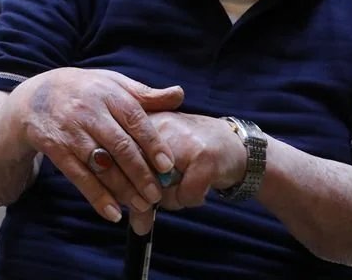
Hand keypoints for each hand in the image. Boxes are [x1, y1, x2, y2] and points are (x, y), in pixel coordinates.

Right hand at [6, 68, 184, 228]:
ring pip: (101, 165)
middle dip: (141, 173)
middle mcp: (88, 111)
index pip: (134, 119)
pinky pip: (79, 176)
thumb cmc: (83, 90)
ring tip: (142, 206)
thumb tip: (180, 95)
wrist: (33, 98)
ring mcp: (70, 131)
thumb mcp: (111, 83)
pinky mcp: (55, 149)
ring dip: (123, 189)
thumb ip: (144, 94)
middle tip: (157, 195)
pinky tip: (113, 213)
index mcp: (107, 92)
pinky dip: (96, 197)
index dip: (152, 143)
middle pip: (119, 146)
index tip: (167, 165)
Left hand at [126, 111, 247, 232]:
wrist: (233, 144)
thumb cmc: (190, 154)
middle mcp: (158, 126)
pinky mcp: (203, 158)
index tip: (133, 197)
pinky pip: (186, 196)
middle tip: (160, 193)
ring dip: (173, 198)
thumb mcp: (161, 165)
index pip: (118, 160)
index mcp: (141, 123)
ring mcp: (181, 141)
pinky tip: (199, 185)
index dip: (123, 187)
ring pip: (161, 189)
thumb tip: (137, 226)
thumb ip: (142, 190)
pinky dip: (192, 199)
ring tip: (184, 183)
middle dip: (148, 196)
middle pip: (138, 177)